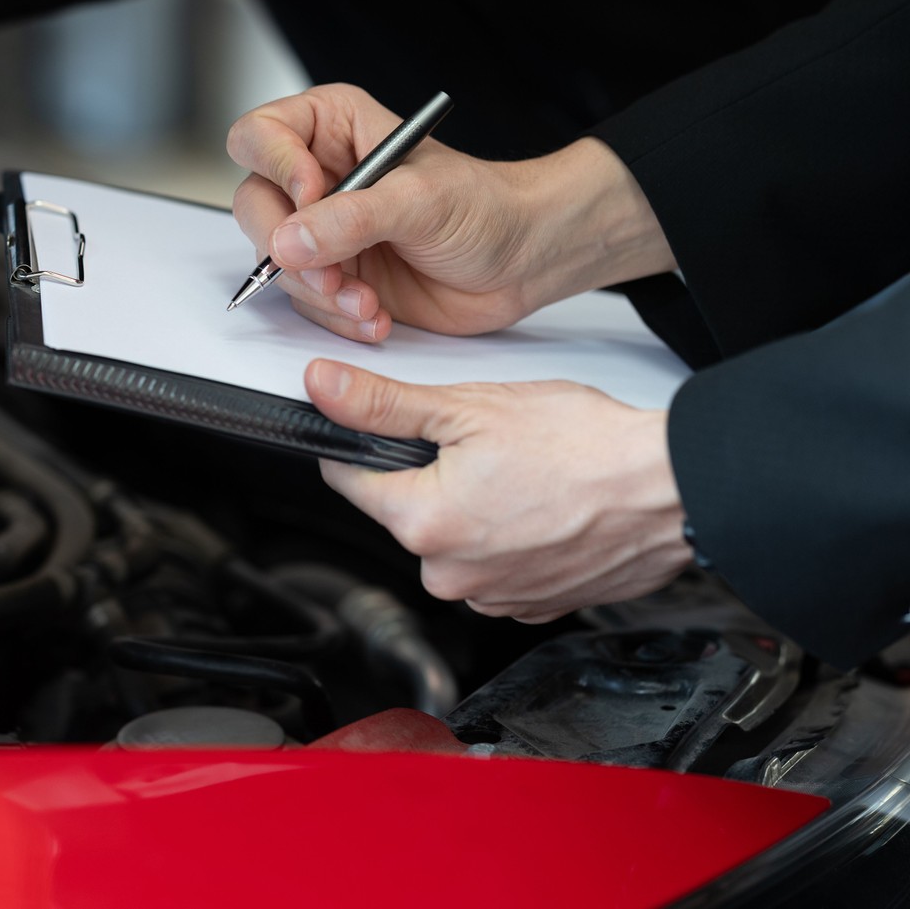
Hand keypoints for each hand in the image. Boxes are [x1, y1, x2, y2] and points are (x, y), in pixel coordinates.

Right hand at [228, 84, 673, 342]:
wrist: (523, 261)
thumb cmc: (486, 207)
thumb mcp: (420, 201)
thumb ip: (350, 218)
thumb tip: (287, 240)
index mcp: (330, 129)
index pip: (259, 137)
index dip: (276, 169)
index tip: (312, 199)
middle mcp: (316, 176)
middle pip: (254, 205)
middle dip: (290, 248)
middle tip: (331, 273)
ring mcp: (320, 230)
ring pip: (275, 261)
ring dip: (319, 292)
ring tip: (367, 302)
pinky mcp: (332, 275)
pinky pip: (303, 300)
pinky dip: (336, 315)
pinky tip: (375, 315)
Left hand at [305, 359, 690, 621]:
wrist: (672, 489)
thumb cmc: (586, 447)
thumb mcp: (469, 406)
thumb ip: (382, 403)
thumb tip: (322, 388)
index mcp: (422, 524)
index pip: (348, 480)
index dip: (361, 442)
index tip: (385, 424)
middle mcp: (450, 575)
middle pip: (405, 511)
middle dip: (429, 474)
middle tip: (482, 444)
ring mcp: (494, 596)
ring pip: (452, 540)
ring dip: (472, 508)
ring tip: (522, 475)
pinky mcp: (534, 605)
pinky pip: (497, 566)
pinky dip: (511, 537)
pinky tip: (543, 507)